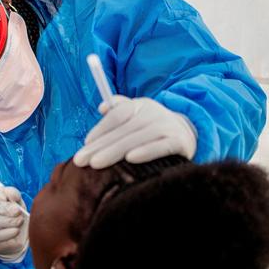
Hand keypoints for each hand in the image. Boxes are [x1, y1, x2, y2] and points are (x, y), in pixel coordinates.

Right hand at [0, 177, 28, 262]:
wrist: (14, 231)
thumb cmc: (9, 208)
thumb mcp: (12, 198)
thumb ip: (12, 194)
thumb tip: (11, 195)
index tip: (4, 197)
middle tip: (16, 211)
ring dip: (0, 222)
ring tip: (18, 221)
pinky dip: (1, 236)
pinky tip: (14, 232)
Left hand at [73, 96, 196, 168]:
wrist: (187, 134)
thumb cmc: (150, 128)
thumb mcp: (136, 116)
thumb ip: (118, 110)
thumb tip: (102, 107)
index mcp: (140, 105)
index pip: (117, 116)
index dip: (99, 130)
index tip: (85, 144)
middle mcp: (154, 112)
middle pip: (122, 130)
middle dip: (99, 146)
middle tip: (80, 161)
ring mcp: (167, 126)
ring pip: (136, 139)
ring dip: (114, 152)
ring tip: (96, 163)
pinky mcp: (180, 141)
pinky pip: (160, 147)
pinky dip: (146, 152)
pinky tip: (130, 159)